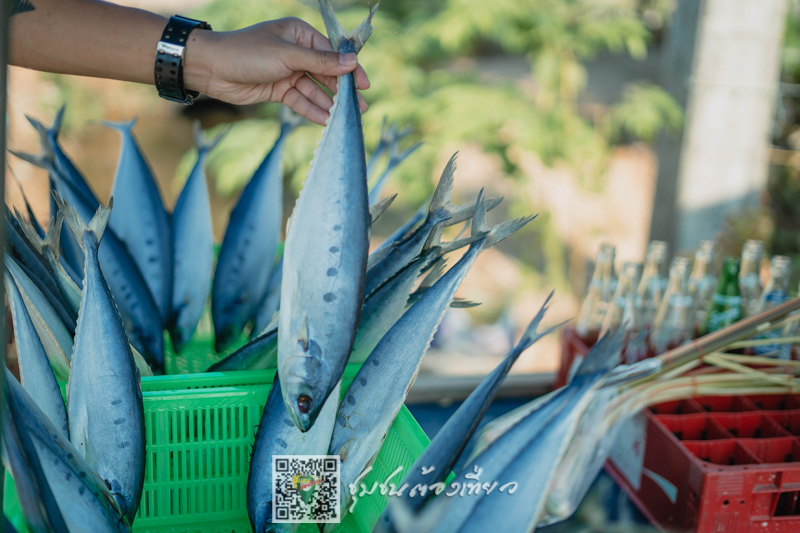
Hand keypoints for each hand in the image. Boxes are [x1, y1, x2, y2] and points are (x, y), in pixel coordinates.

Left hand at [185, 18, 369, 124]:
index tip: (364, 85)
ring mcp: (287, 72)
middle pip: (325, 74)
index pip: (332, 53)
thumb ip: (321, 62)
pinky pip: (300, 101)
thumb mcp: (287, 55)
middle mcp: (296, 52)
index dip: (349, 69)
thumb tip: (351, 62)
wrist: (212, 69)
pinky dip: (312, 110)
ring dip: (328, 104)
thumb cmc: (247, 53)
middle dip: (341, 91)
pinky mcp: (278, 90)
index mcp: (300, 34)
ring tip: (344, 119)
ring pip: (314, 90)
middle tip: (359, 109)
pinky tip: (325, 121)